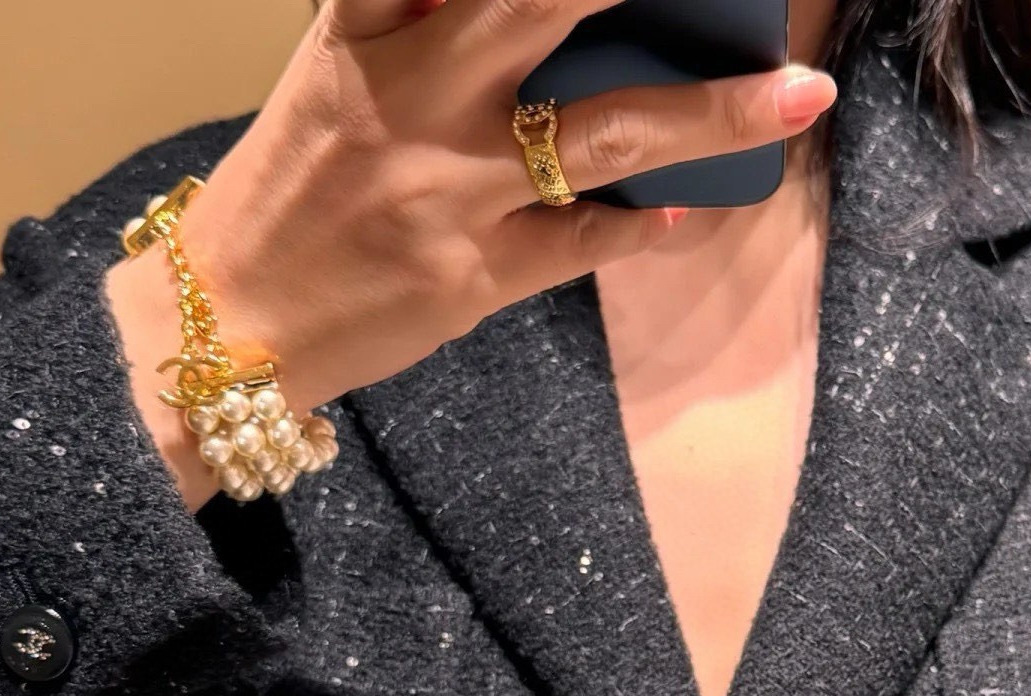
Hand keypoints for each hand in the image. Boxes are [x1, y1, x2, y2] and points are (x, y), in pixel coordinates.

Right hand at [104, 0, 837, 507]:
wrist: (230, 328)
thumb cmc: (286, 197)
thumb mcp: (330, 82)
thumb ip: (414, 27)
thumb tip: (529, 15)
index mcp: (364, 33)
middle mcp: (415, 97)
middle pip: (544, 4)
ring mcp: (452, 191)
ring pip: (606, 134)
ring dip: (713, 115)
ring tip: (799, 96)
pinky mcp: (477, 276)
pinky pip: (588, 244)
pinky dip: (646, 228)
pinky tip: (695, 211)